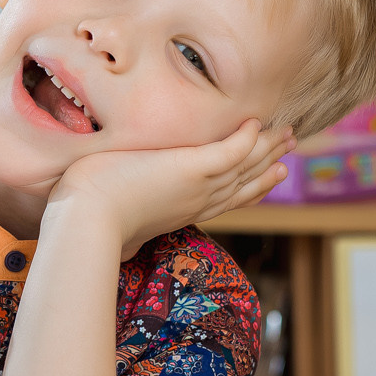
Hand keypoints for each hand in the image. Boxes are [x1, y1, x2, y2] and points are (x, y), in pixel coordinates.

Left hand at [48, 120, 295, 258]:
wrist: (86, 222)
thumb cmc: (89, 226)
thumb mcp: (118, 232)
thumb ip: (129, 237)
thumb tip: (125, 251)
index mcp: (181, 213)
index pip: (224, 198)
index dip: (250, 187)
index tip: (270, 176)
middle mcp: (196, 202)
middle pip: (242, 182)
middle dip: (266, 164)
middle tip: (289, 149)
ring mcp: (197, 186)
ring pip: (243, 165)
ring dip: (266, 148)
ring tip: (287, 134)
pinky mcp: (191, 169)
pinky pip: (230, 150)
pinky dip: (246, 138)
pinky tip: (256, 124)